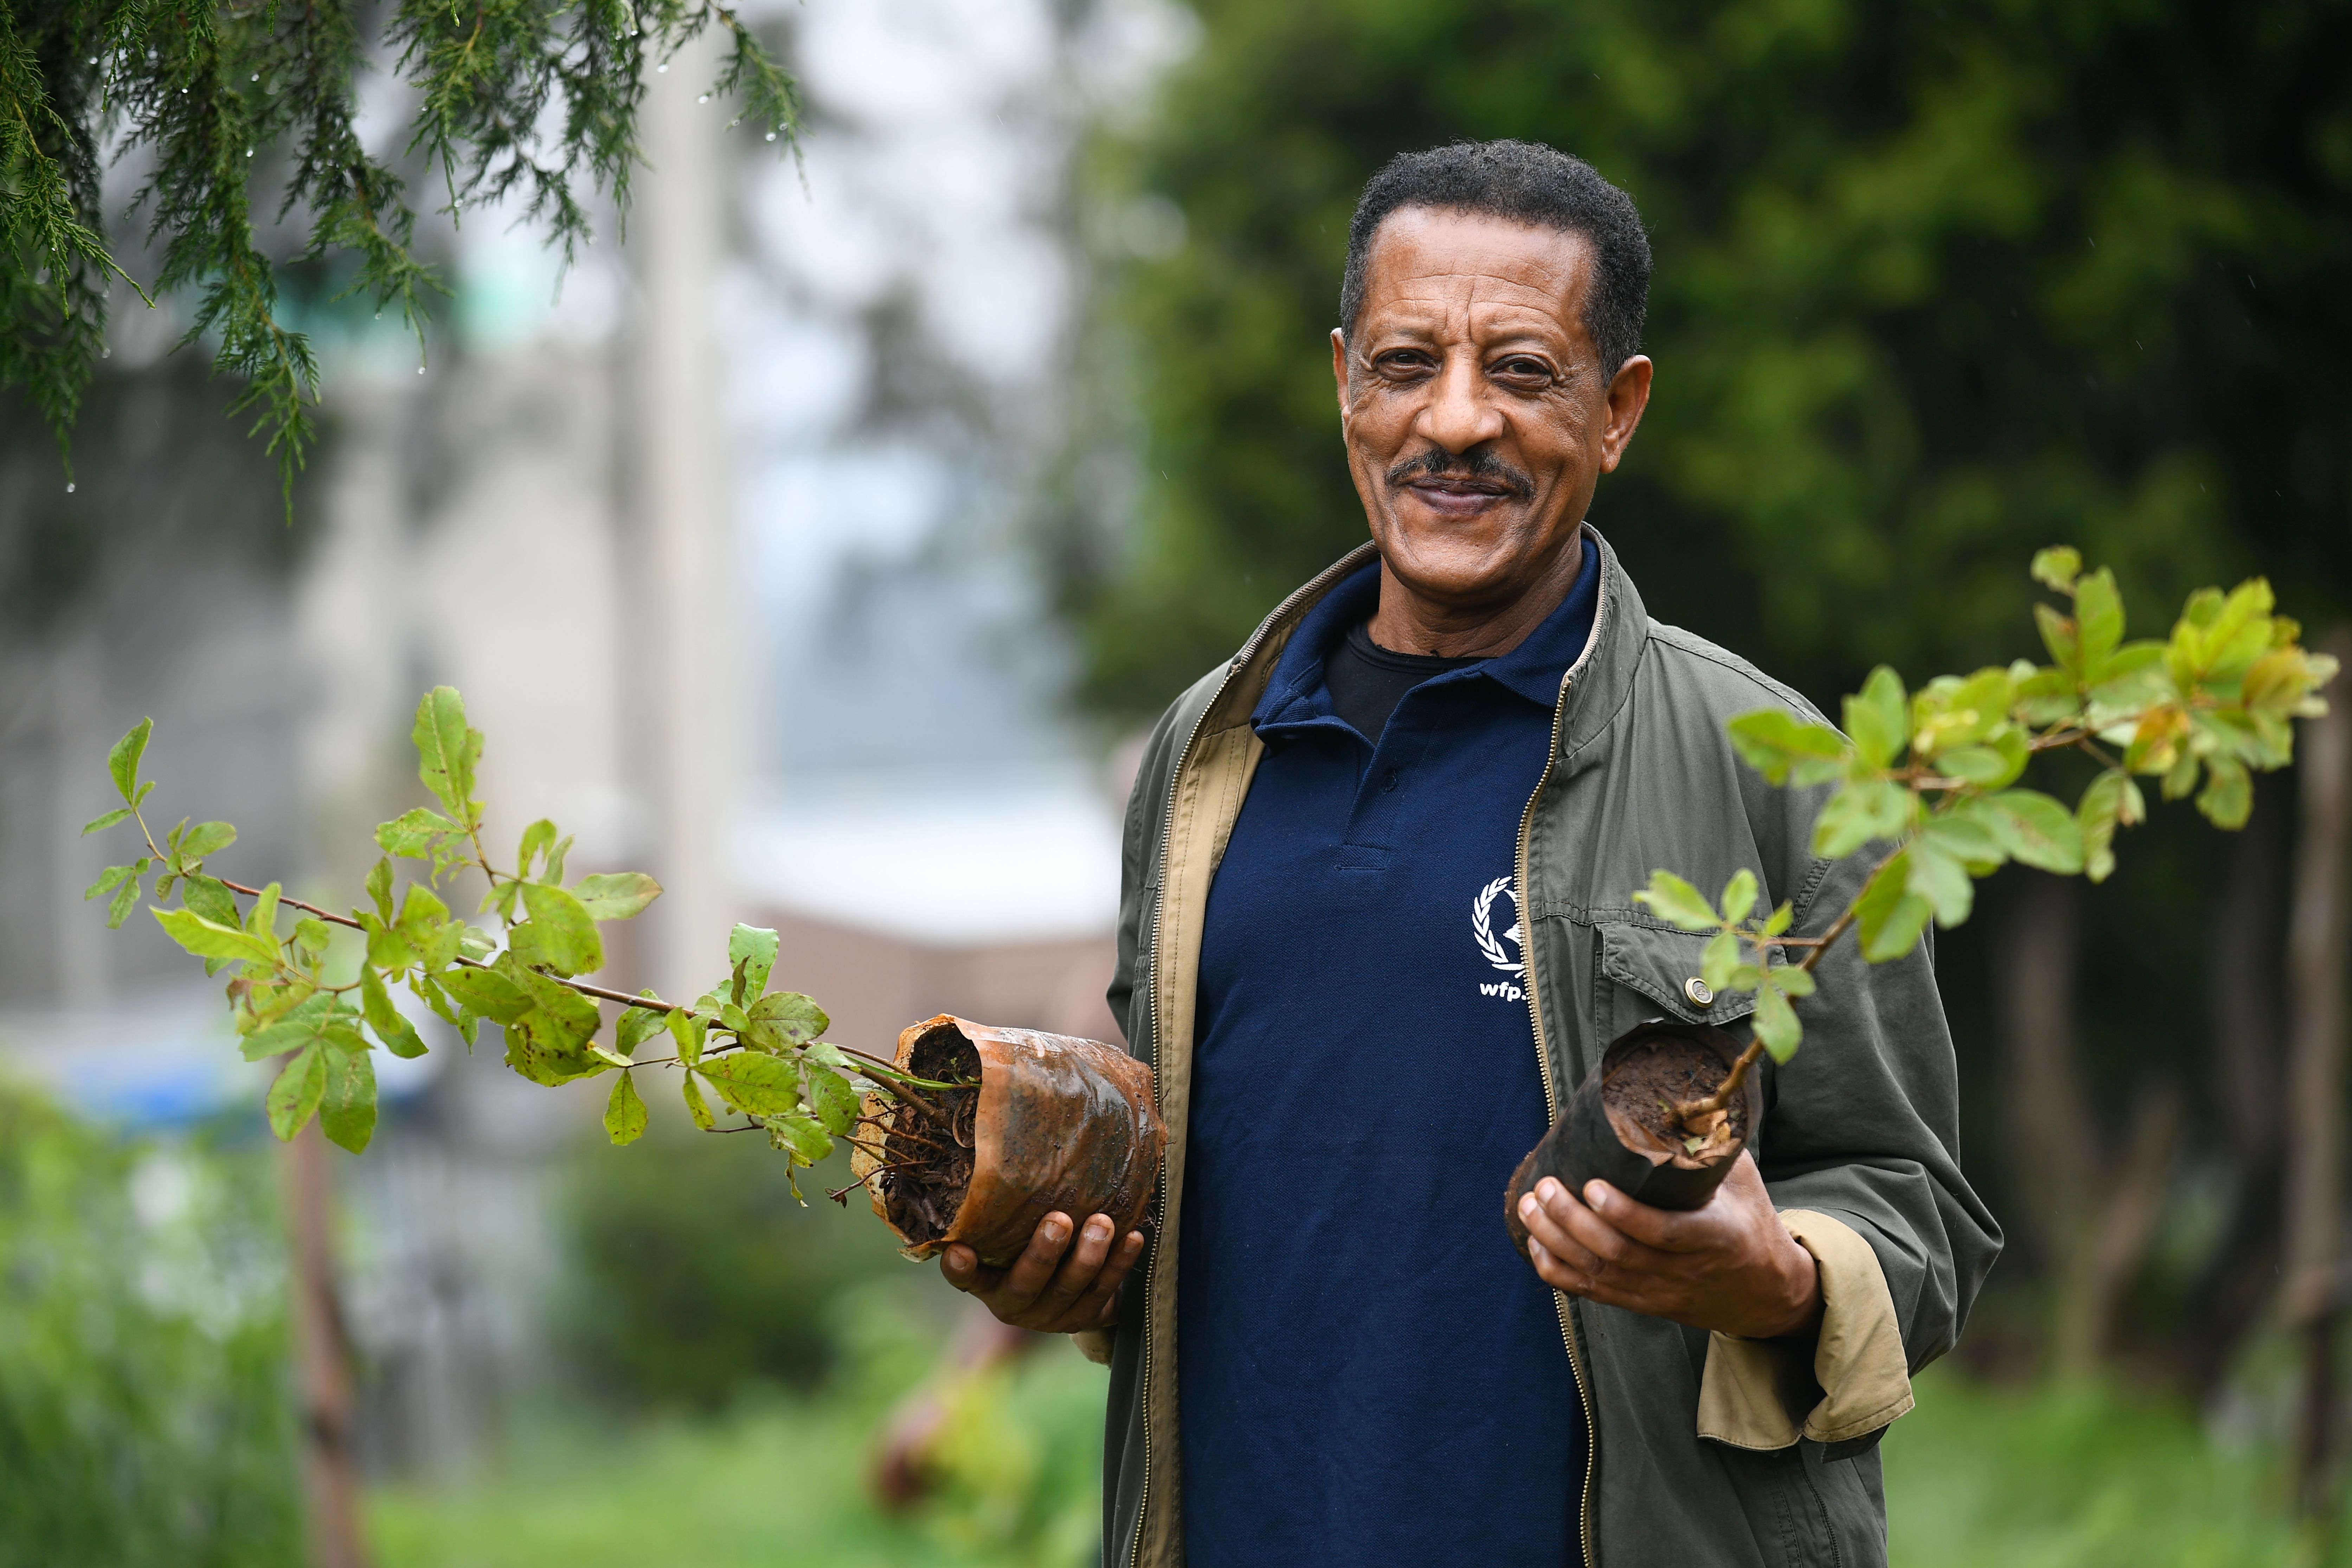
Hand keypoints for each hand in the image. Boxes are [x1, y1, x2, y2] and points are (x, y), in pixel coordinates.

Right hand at [939, 1211, 1145, 1333]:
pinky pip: (1104, 1291)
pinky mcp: (1084, 1318)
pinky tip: (1132, 1237)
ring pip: (1069, 1289)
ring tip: (1103, 1223)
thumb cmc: (1025, 1242)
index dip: (961, 1270)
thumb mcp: (1007, 1235)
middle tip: (1059, 1220)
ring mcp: (1050, 1316)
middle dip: (1043, 1253)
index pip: (966, 1278)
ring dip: (1089, 1256)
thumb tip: (1003, 1145)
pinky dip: (1119, 1264)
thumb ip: (1001, 1212)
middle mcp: (1013, 1304)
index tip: (958, 1252)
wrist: (1064, 1291)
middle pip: (1026, 1285)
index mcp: (987, 1283)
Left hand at [1514, 1152, 1821, 1338]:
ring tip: (1529, 1206)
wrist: (1765, 1293)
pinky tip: (1536, 1243)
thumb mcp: (1744, 1183)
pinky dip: (1559, 1271)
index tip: (1592, 1185)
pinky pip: (1593, 1293)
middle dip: (1573, 1221)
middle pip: (1618, 1253)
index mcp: (1713, 1237)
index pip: (1663, 1233)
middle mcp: (1682, 1270)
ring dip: (1557, 1241)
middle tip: (1544, 1186)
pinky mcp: (1642, 1303)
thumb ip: (1714, 1145)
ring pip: (1599, 1273)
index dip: (1623, 1214)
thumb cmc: (1752, 1224)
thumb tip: (1680, 1098)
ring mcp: (1658, 1291)